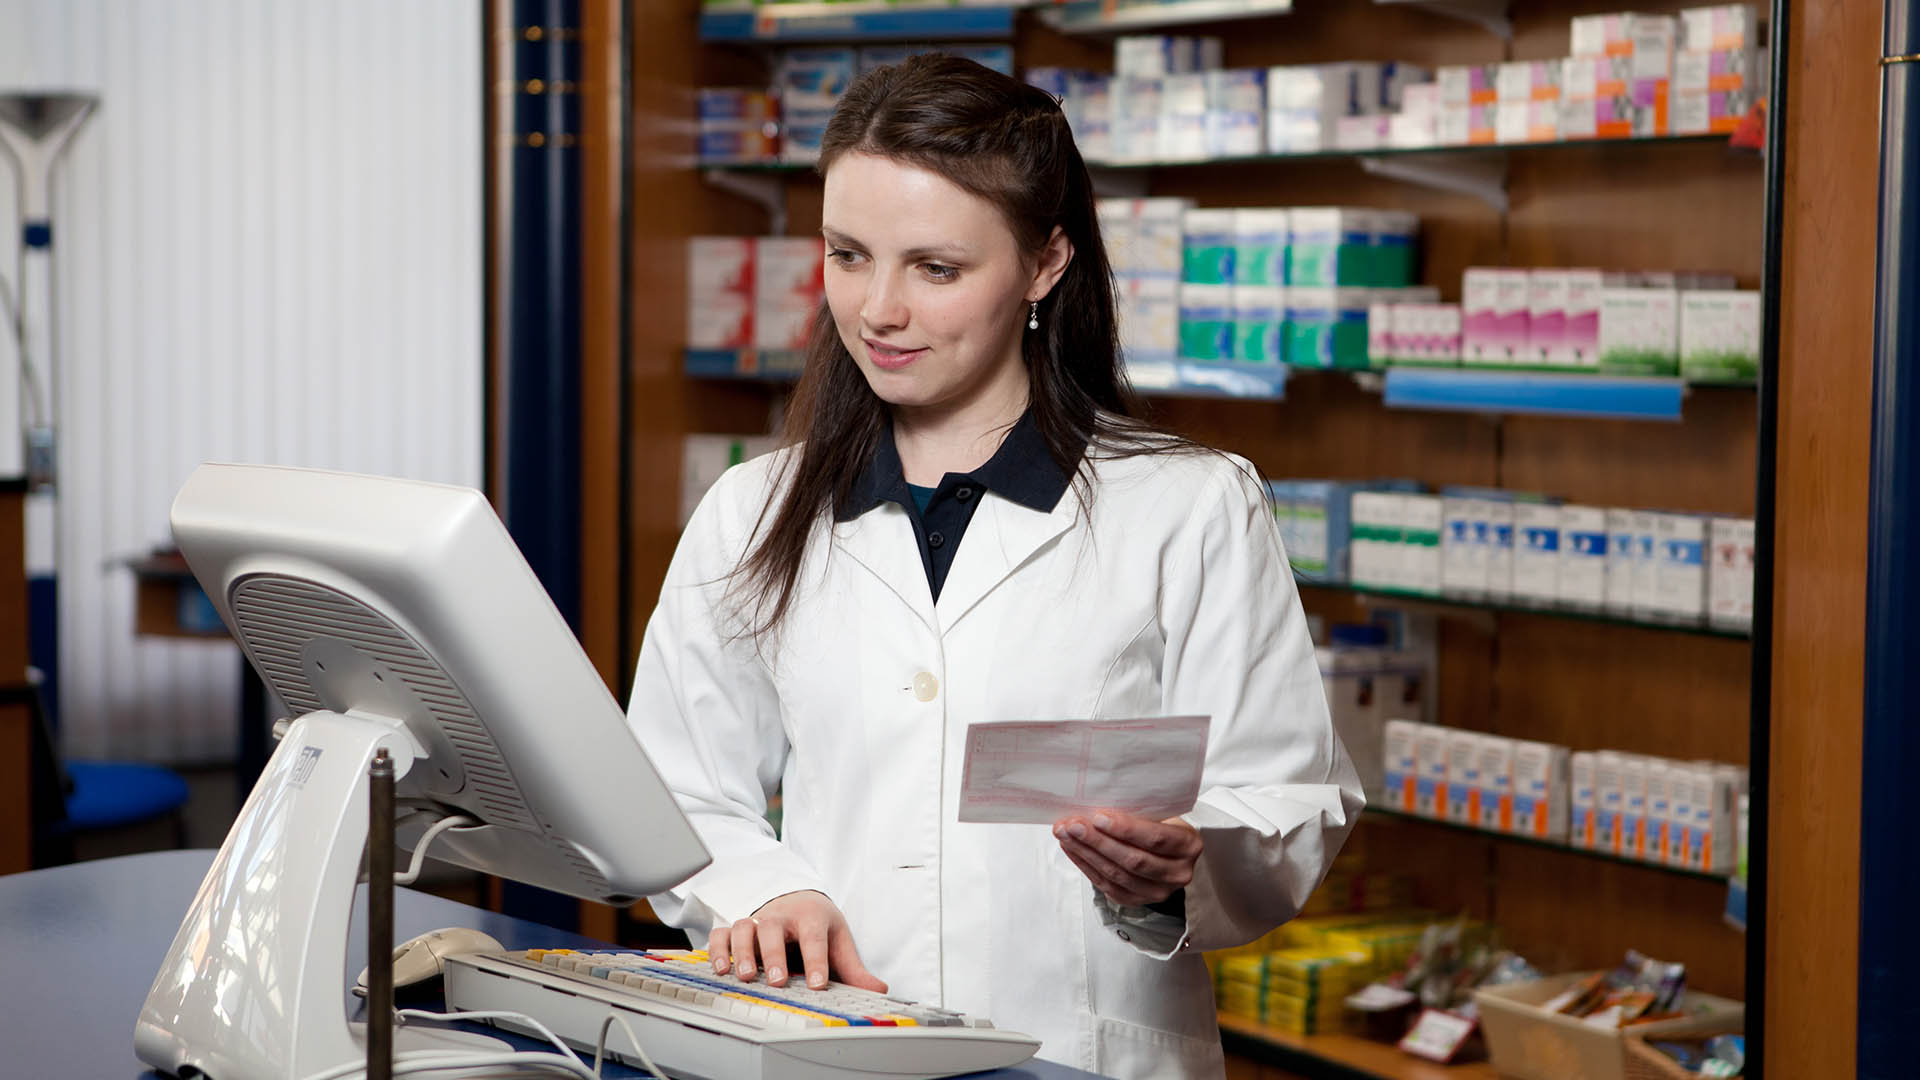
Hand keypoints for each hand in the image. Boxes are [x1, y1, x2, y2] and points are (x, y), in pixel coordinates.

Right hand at [707, 889, 887, 993]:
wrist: (796, 899)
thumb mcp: (838, 941)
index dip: (815, 959)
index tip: (817, 983)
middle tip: (777, 980)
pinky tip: (720, 969)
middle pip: (773, 928)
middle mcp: (780, 916)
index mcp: (810, 916)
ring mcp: (756, 921)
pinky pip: (721, 933)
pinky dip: (717, 949)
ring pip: (744, 928)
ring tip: (745, 976)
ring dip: (742, 952)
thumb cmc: (816, 924)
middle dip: (773, 955)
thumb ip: (854, 969)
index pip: (814, 936)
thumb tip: (878, 990)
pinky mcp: (736, 928)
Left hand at [1053, 809, 1201, 906]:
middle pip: (1133, 860)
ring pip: (1117, 875)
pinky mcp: (1137, 901)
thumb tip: (1097, 803)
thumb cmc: (1162, 826)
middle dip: (1098, 841)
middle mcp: (1177, 873)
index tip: (1099, 816)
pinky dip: (1086, 866)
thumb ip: (1139, 812)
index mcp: (1188, 845)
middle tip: (1074, 825)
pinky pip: (1107, 886)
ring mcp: (1158, 891)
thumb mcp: (1162, 814)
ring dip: (1086, 853)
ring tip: (1066, 835)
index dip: (1126, 829)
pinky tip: (1073, 850)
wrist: (1169, 853)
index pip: (1156, 838)